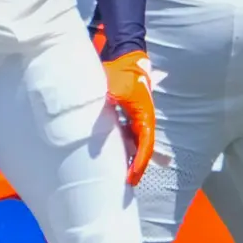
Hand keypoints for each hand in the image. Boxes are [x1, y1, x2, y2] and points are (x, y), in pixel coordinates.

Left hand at [103, 50, 154, 185]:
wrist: (126, 59)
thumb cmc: (121, 73)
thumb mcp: (113, 88)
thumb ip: (106, 105)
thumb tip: (97, 127)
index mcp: (145, 116)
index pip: (145, 145)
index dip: (139, 162)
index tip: (131, 178)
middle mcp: (144, 120)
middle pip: (143, 148)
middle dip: (137, 166)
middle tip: (128, 183)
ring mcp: (138, 118)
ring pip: (137, 143)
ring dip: (132, 158)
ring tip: (125, 175)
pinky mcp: (130, 116)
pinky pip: (130, 136)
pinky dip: (126, 148)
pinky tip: (117, 157)